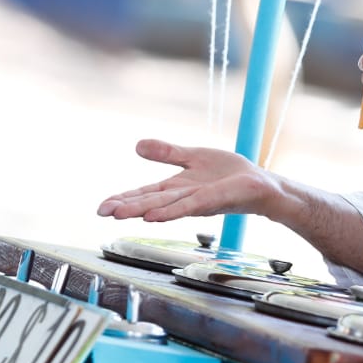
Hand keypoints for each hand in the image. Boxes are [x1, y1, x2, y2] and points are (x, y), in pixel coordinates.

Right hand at [96, 139, 282, 221]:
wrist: (261, 185)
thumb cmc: (229, 175)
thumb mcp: (193, 158)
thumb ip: (167, 153)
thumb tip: (137, 145)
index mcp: (176, 188)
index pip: (145, 194)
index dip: (123, 198)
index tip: (102, 207)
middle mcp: (183, 198)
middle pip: (149, 202)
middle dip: (125, 207)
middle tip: (102, 212)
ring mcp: (197, 201)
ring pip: (164, 206)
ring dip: (141, 210)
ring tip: (119, 214)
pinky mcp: (213, 201)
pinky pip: (188, 207)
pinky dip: (170, 212)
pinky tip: (153, 217)